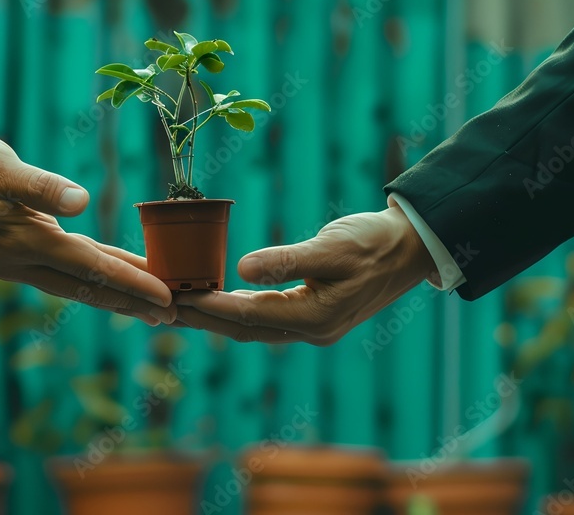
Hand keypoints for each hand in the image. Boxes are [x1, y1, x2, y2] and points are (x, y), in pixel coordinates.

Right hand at [0, 134, 174, 325]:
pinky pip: (65, 276)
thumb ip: (40, 186)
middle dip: (133, 302)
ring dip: (116, 298)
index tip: (167, 297)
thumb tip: (81, 201)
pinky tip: (110, 280)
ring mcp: (18, 266)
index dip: (132, 282)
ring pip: (79, 288)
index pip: (92, 266)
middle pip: (91, 289)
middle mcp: (25, 263)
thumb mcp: (0, 165)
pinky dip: (94, 282)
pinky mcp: (15, 259)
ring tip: (152, 308)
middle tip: (174, 315)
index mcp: (27, 242)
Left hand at [173, 203, 434, 344]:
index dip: (210, 307)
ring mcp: (312, 327)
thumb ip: (287, 260)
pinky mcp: (312, 316)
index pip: (249, 315)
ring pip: (252, 327)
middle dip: (203, 320)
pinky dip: (237, 311)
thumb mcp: (331, 247)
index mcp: (315, 318)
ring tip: (179, 307)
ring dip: (216, 318)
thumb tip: (241, 269)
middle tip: (162, 309)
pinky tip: (217, 302)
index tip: (177, 297)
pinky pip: (265, 318)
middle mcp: (310, 331)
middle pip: (244, 329)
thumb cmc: (374, 242)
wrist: (410, 248)